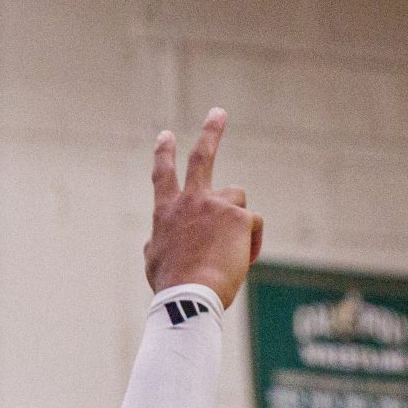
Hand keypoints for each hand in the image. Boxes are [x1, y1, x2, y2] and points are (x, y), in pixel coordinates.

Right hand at [144, 109, 262, 307]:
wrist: (190, 294)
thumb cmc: (171, 285)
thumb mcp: (154, 260)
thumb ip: (159, 242)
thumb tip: (155, 241)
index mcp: (166, 211)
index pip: (163, 175)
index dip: (164, 153)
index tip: (166, 134)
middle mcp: (190, 200)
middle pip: (202, 158)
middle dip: (210, 131)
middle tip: (219, 113)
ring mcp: (215, 205)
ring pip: (237, 199)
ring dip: (238, 219)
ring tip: (229, 248)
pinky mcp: (239, 217)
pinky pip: (254, 224)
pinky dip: (251, 243)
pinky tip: (241, 261)